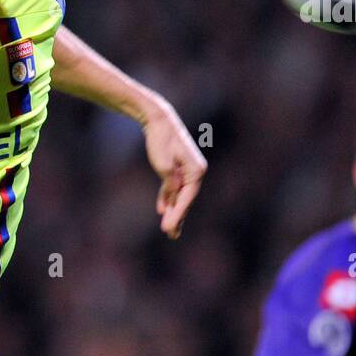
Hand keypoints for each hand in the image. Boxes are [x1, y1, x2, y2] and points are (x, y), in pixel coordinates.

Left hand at [141, 101, 206, 238]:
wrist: (159, 120)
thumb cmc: (161, 140)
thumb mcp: (163, 165)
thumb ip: (170, 184)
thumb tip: (172, 199)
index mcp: (197, 170)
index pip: (187, 197)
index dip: (178, 215)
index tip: (167, 228)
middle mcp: (196, 171)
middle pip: (186, 199)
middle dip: (177, 217)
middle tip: (169, 234)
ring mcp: (188, 169)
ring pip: (181, 194)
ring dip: (174, 210)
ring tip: (169, 229)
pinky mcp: (179, 167)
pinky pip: (174, 187)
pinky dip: (168, 197)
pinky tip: (162, 209)